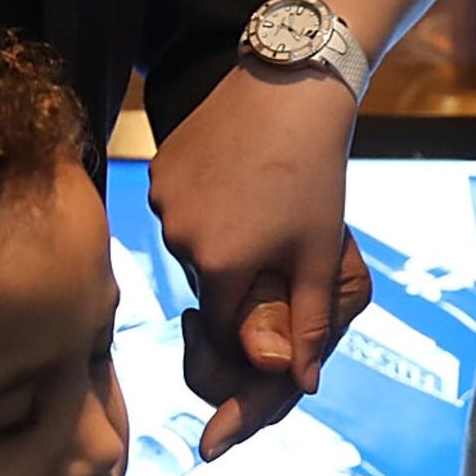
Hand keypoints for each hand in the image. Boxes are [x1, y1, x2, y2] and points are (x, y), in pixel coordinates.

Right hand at [147, 63, 372, 460]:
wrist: (289, 90)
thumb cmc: (314, 175)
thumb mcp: (319, 255)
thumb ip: (309, 324)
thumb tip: (303, 385)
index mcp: (220, 265)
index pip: (222, 329)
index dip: (252, 322)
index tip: (276, 292)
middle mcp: (179, 236)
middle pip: (205, 285)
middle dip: (237, 277)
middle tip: (276, 238)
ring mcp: (162, 198)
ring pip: (188, 245)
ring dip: (217, 240)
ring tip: (258, 203)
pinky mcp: (157, 166)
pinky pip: (175, 207)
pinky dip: (201, 205)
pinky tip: (235, 177)